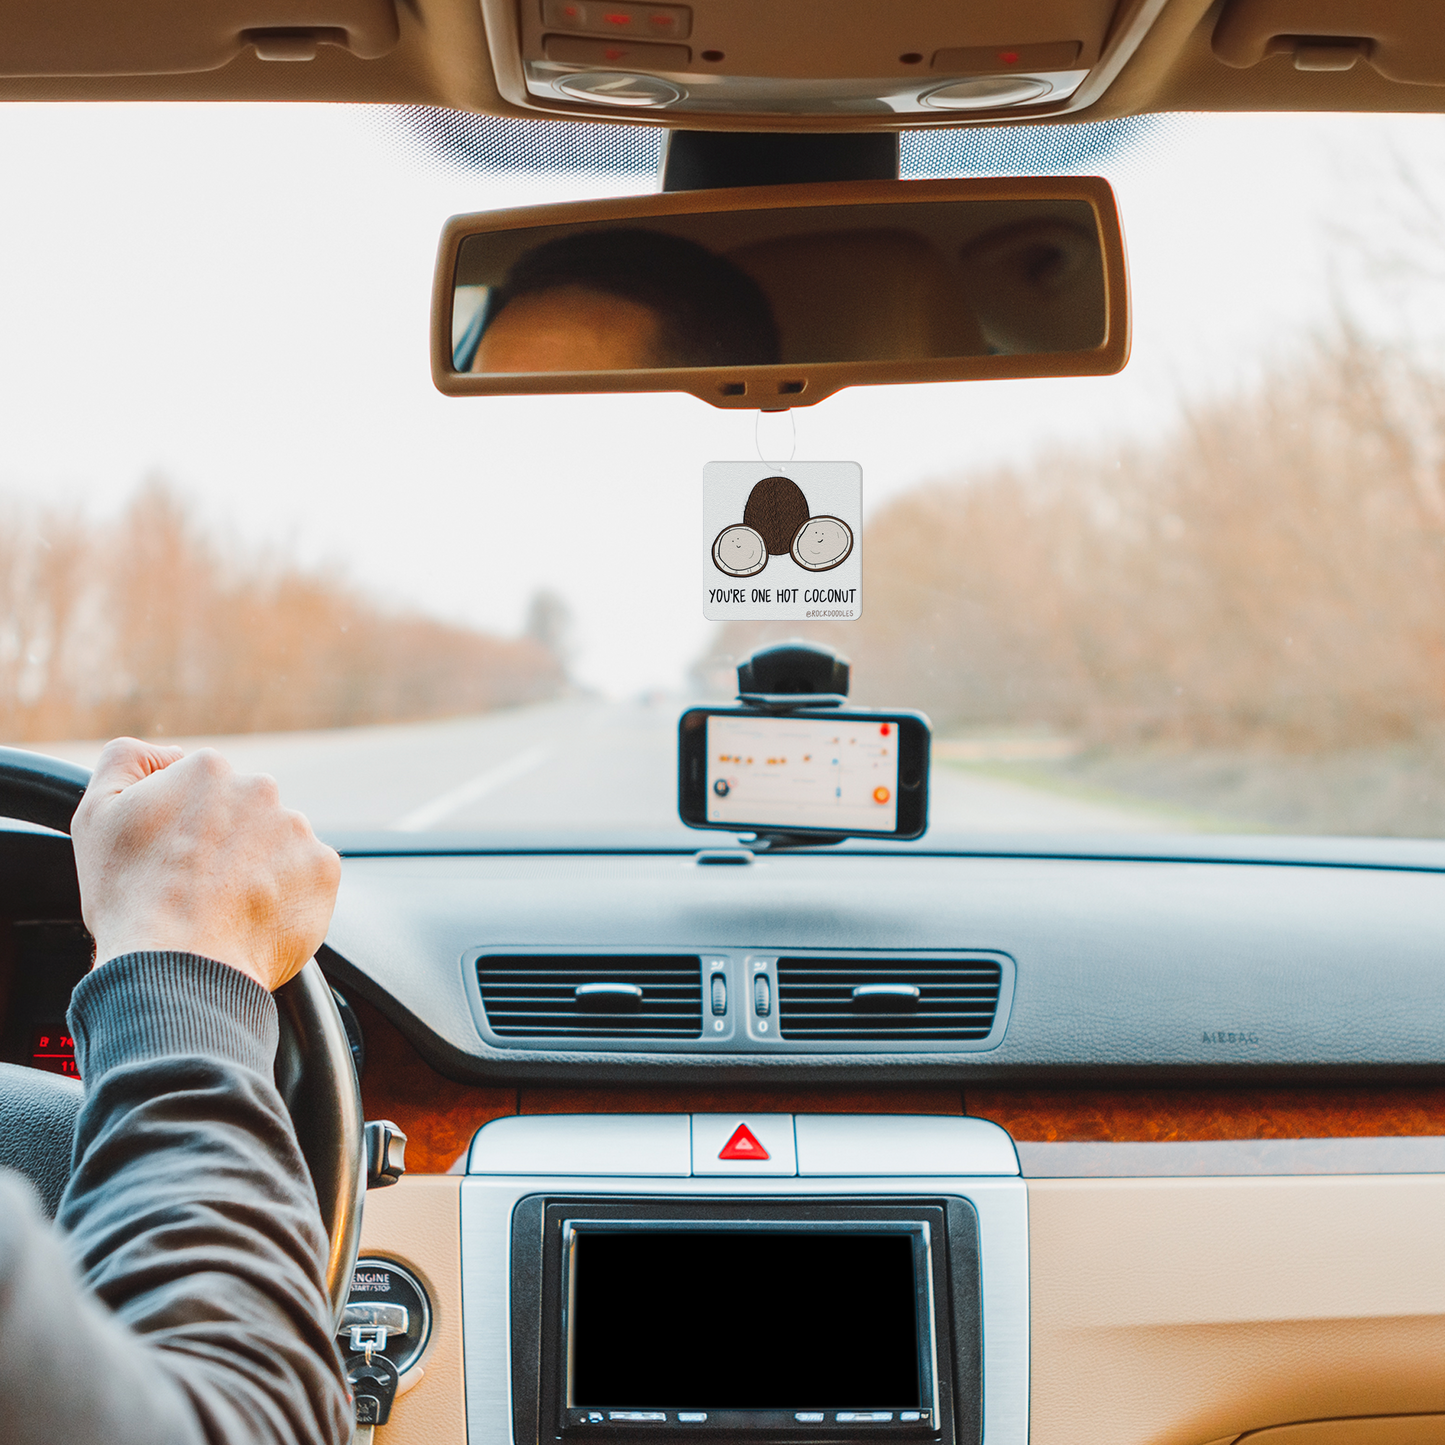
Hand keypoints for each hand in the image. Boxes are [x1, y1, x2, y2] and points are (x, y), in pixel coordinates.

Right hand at [71, 738, 341, 992]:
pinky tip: (254, 918)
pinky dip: (286, 897)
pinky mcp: (324, 869)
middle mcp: (261, 789)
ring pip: (277, 846)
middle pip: (244, 815)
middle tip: (198, 887)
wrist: (179, 965)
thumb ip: (125, 761)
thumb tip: (167, 753)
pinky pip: (306, 879)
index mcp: (208, 769)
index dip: (184, 828)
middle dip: (226, 845)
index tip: (172, 859)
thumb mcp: (96, 814)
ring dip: (258, 869)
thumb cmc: (131, 897)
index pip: (202, 791)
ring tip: (226, 908)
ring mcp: (298, 829)